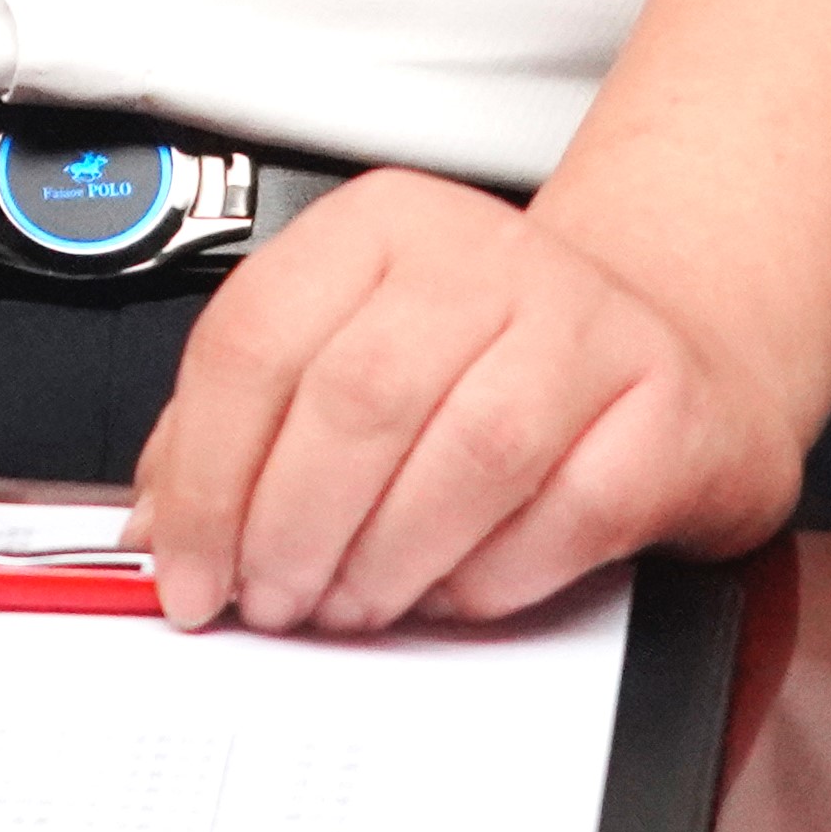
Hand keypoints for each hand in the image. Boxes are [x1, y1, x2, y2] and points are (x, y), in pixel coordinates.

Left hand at [132, 174, 801, 631]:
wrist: (671, 350)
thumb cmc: (490, 367)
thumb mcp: (354, 352)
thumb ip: (250, 429)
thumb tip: (159, 533)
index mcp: (380, 226)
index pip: (254, 338)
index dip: (203, 475)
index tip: (186, 572)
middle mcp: (484, 253)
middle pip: (354, 398)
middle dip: (289, 528)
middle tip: (270, 603)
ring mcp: (585, 323)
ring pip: (464, 455)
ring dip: (385, 560)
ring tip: (350, 605)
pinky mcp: (663, 407)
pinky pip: (563, 514)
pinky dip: (489, 576)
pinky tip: (450, 590)